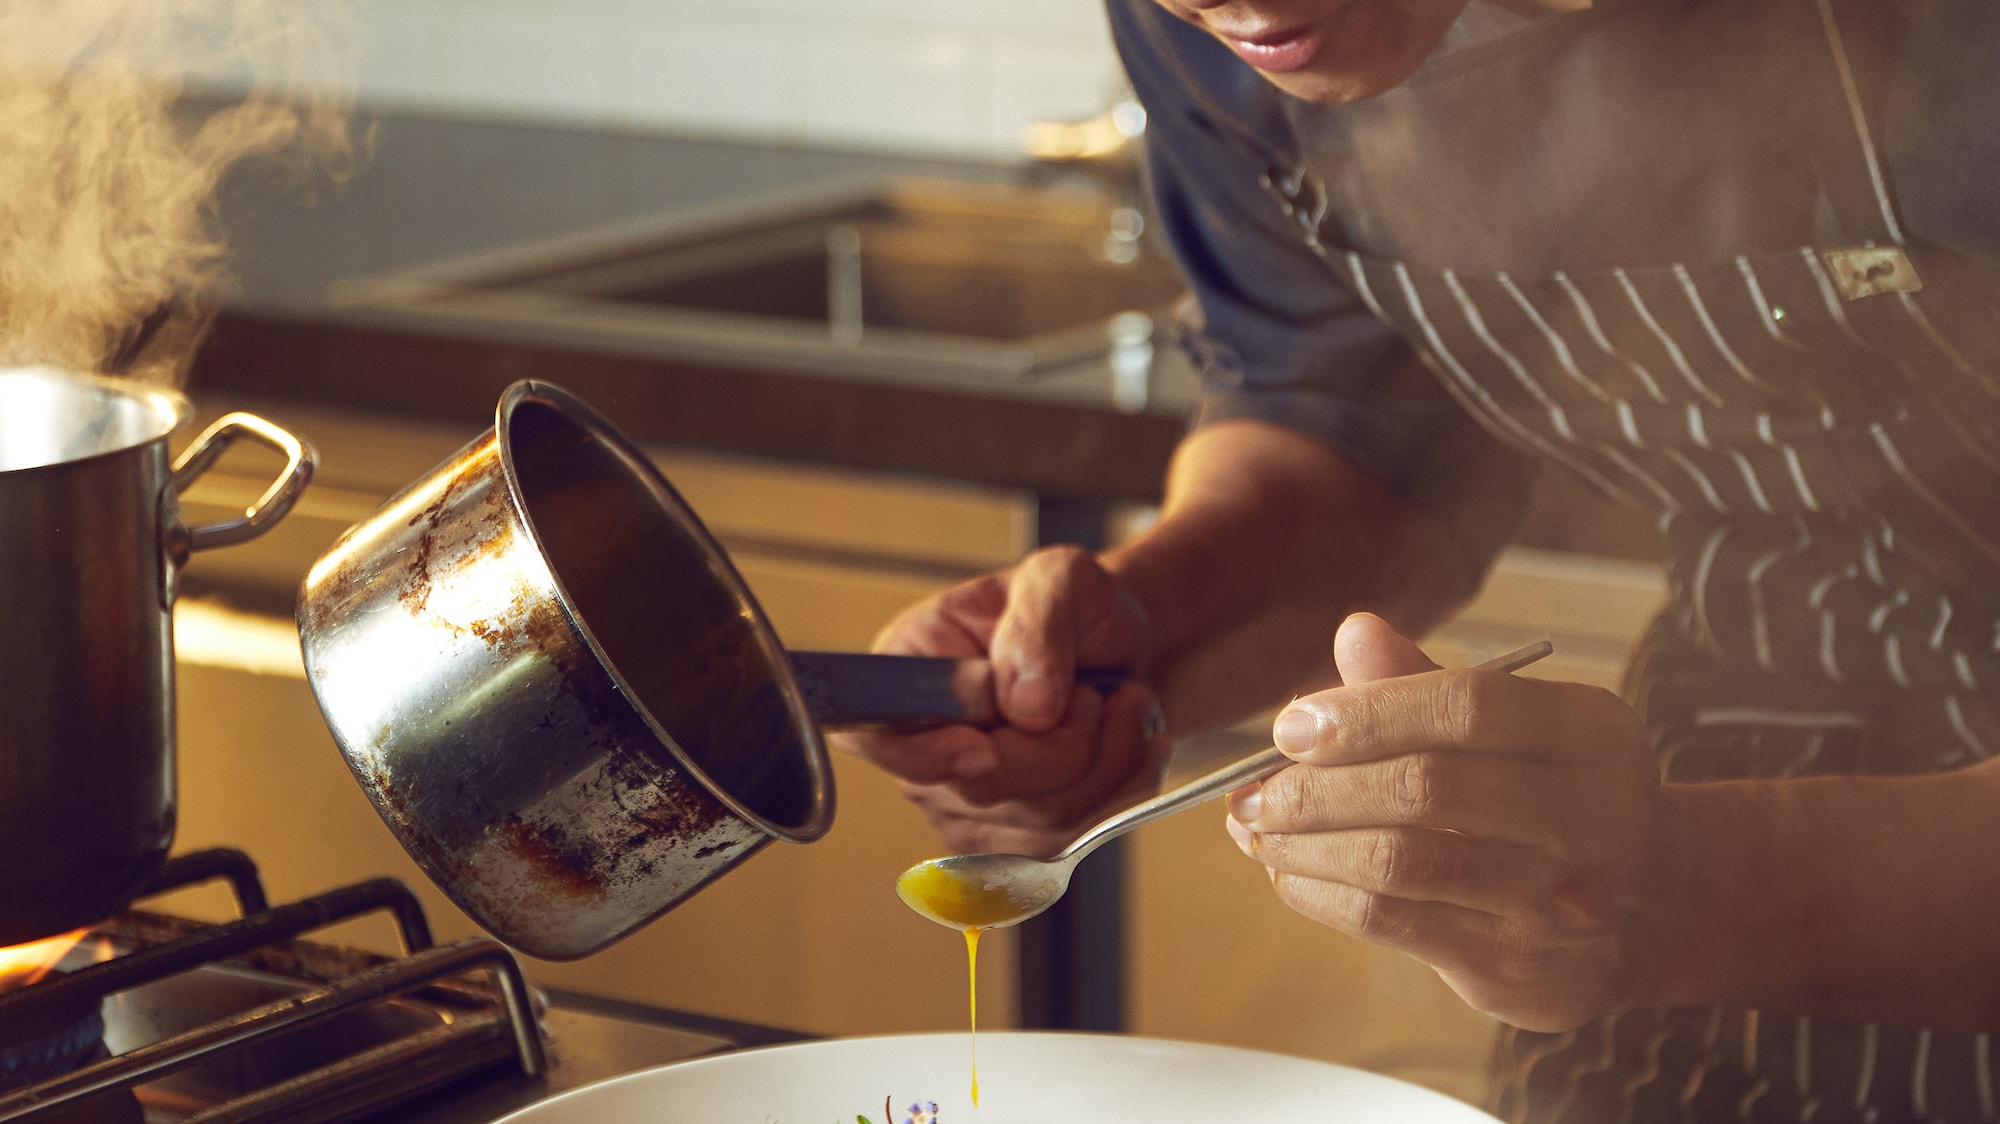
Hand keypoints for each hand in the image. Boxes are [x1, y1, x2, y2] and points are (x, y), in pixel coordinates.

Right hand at [834, 544, 1170, 856]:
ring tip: (1121, 704)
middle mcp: (926, 746)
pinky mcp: (1018, 837)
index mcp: (909, 670)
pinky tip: (1128, 743)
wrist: (1118, 646)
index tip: (981, 748)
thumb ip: (1036, 626)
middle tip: (1094, 691)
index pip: (874, 734)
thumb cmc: (1076, 607)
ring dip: (1107, 761)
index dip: (922, 755)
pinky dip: (1121, 789)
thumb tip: (1025, 704)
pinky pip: (1076, 837)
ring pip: (1041, 820)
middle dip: (1064, 742)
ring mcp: (967, 802)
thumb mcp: (1060, 580)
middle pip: (981, 786)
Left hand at [1225, 613, 1666, 1031]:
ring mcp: (1556, 901)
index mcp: (1588, 735)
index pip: (1466, 706)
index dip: (1366, 712)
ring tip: (1258, 828)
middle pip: (1423, 789)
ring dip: (1305, 845)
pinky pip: (1391, 922)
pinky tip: (1291, 873)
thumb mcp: (1519, 728)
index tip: (1291, 726)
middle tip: (1255, 789)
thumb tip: (1354, 633)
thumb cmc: (1561, 798)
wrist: (1655, 910)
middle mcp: (1589, 818)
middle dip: (1317, 787)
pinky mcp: (1514, 965)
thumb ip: (1429, 685)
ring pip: (1398, 863)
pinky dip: (1322, 894)